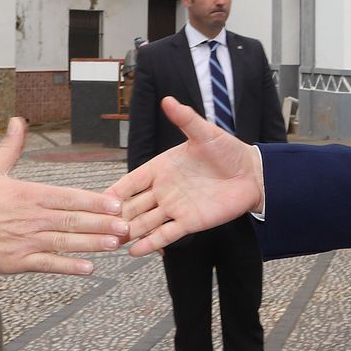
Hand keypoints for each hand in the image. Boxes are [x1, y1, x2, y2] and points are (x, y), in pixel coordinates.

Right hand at [0, 117, 128, 276]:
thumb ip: (10, 146)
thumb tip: (17, 121)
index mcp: (27, 194)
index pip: (69, 197)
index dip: (95, 201)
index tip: (115, 203)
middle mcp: (30, 218)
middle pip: (74, 221)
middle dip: (103, 224)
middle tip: (127, 226)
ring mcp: (24, 241)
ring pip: (66, 243)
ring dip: (93, 244)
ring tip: (115, 244)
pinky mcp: (16, 262)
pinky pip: (48, 265)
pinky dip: (69, 267)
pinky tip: (88, 268)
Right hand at [108, 97, 263, 256]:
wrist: (252, 175)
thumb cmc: (228, 152)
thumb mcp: (205, 133)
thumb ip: (185, 119)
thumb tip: (168, 100)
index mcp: (161, 168)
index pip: (131, 181)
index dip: (115, 191)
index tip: (98, 200)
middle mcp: (163, 190)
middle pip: (133, 205)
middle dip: (115, 216)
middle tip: (98, 227)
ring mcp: (174, 208)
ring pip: (145, 223)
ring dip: (129, 232)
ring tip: (110, 242)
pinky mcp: (188, 223)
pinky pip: (165, 235)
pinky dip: (150, 244)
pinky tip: (134, 251)